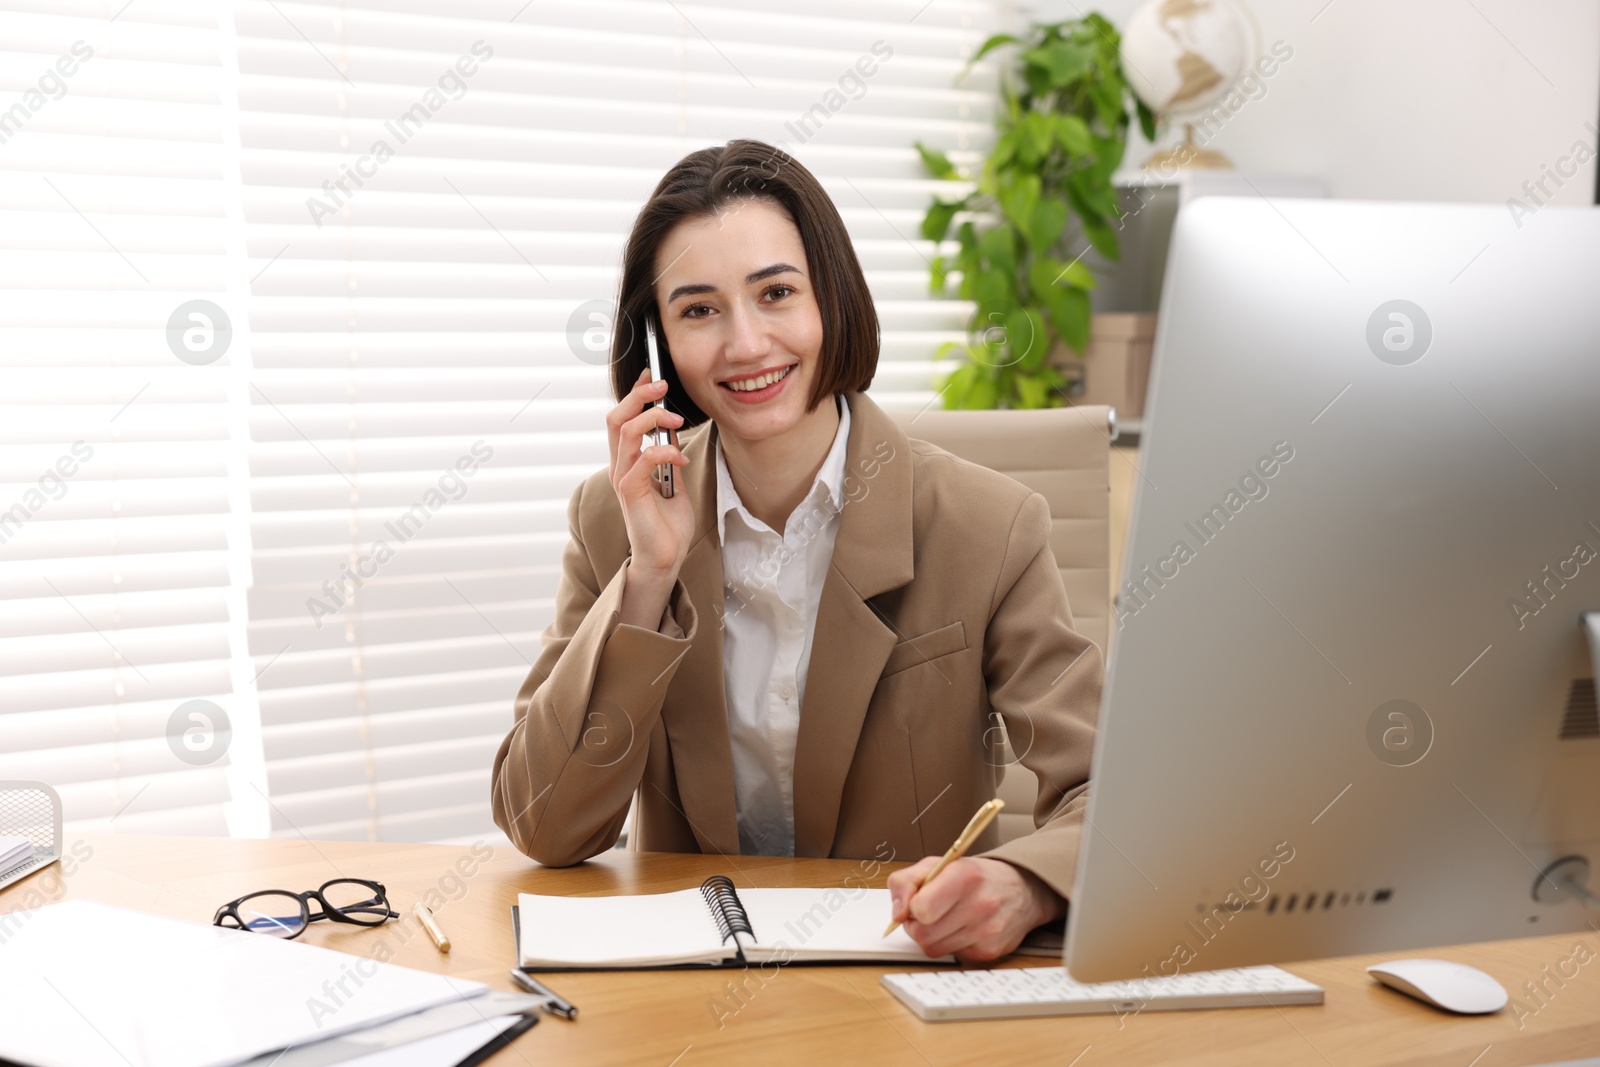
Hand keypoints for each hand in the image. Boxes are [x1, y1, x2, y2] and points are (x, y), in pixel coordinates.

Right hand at [606, 368, 695, 582]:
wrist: (665, 558)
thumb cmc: (667, 524)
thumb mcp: (674, 481)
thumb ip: (669, 456)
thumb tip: (672, 432)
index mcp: (627, 462)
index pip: (622, 419)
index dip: (634, 394)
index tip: (652, 376)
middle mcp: (619, 467)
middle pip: (616, 419)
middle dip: (639, 396)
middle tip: (662, 387)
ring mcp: (623, 479)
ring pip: (626, 433)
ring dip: (653, 419)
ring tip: (677, 421)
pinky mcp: (631, 493)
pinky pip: (642, 460)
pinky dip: (664, 451)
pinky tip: (681, 457)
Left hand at [886, 857, 1064, 962]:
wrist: (1021, 890)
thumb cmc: (975, 876)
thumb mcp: (937, 864)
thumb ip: (906, 881)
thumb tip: (896, 913)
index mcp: (964, 876)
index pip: (921, 909)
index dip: (911, 908)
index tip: (916, 903)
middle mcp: (980, 904)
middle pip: (923, 934)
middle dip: (917, 926)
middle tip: (927, 914)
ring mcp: (987, 931)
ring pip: (934, 949)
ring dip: (932, 937)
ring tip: (945, 920)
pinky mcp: (991, 952)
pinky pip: (953, 957)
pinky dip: (951, 945)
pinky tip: (961, 930)